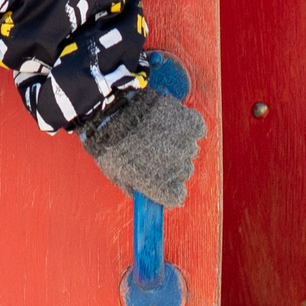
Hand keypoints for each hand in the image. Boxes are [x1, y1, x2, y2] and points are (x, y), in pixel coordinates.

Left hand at [79, 62, 205, 207]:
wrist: (111, 110)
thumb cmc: (109, 141)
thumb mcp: (116, 173)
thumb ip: (134, 187)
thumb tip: (143, 195)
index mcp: (159, 185)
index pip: (176, 196)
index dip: (167, 187)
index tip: (161, 180)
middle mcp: (176, 169)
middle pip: (183, 172)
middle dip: (170, 163)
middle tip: (153, 149)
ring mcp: (184, 146)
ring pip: (189, 151)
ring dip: (178, 144)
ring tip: (156, 132)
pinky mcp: (189, 124)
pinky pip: (197, 129)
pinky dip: (188, 126)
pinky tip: (171, 122)